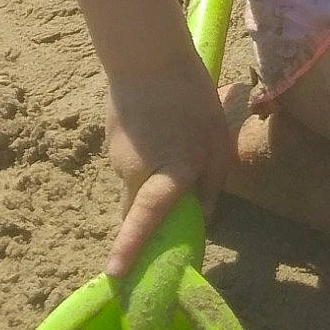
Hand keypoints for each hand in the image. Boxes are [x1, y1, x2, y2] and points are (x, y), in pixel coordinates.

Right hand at [103, 56, 235, 276]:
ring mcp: (119, 161)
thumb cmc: (191, 96)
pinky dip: (144, 165)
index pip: (150, 215)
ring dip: (153, 186)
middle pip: (139, 214)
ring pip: (135, 191)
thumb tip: (202, 221)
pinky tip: (156, 135)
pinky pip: (130, 170)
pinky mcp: (111, 150)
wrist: (146, 56)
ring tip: (174, 146)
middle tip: (172, 218)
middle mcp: (138, 171)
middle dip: (151, 226)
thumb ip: (212, 185)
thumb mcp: (218, 139)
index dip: (132, 246)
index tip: (114, 274)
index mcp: (172, 168)